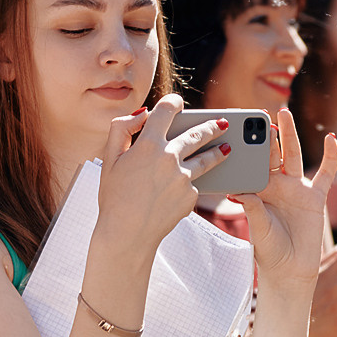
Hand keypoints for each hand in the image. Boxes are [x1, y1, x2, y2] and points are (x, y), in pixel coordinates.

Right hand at [94, 95, 227, 264]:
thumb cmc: (114, 196)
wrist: (127, 234)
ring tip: (227, 149)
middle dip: (212, 125)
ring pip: (207, 158)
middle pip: (197, 133)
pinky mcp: (191, 196)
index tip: (177, 102)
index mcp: (147, 144)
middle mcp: (169, 157)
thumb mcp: (109, 159)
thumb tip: (143, 114)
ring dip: (219, 151)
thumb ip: (121, 129)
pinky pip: (196, 183)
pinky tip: (197, 184)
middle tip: (223, 123)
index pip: (166, 111)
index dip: (173, 102)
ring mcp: (183, 177)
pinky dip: (194, 182)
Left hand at [249, 108, 336, 292]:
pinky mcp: (316, 197)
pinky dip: (331, 157)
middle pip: (272, 154)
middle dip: (267, 135)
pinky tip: (331, 138)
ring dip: (289, 135)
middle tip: (260, 114)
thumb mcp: (258, 229)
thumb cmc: (269, 251)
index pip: (252, 164)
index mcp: (258, 190)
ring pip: (293, 155)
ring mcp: (297, 189)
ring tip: (284, 113)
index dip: (247, 148)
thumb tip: (241, 193)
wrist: (290, 270)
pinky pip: (325, 173)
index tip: (239, 130)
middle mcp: (277, 185)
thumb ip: (253, 210)